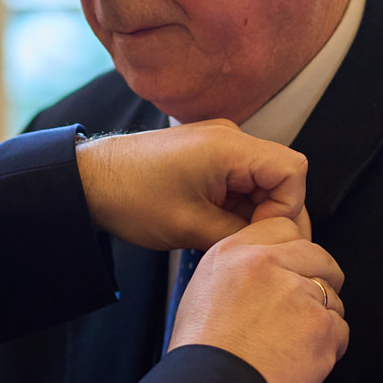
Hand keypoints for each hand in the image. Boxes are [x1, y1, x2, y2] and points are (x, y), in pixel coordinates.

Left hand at [76, 121, 311, 250]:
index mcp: (230, 147)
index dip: (286, 209)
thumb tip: (272, 244)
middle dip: (272, 214)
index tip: (260, 236)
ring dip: (253, 212)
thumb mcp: (191, 227)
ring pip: (262, 181)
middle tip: (251, 245)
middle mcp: (230, 137)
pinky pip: (241, 180)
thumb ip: (242, 235)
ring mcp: (220, 143)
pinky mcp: (208, 153)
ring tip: (225, 236)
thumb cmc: (131, 198)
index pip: (293, 172)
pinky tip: (217, 226)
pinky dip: (237, 205)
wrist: (89, 181)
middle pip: (280, 176)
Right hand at [169, 217, 347, 382]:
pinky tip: (300, 359)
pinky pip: (340, 330)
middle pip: (319, 257)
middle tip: (307, 305)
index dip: (295, 250)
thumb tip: (265, 271)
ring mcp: (300, 294)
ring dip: (321, 318)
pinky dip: (328, 347)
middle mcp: (269, 265)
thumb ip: (238, 269)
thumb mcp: (204, 290)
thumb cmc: (202, 352)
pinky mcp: (322, 326)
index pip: (284, 228)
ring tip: (292, 343)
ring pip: (332, 297)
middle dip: (322, 277)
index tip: (296, 266)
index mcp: (235, 253)